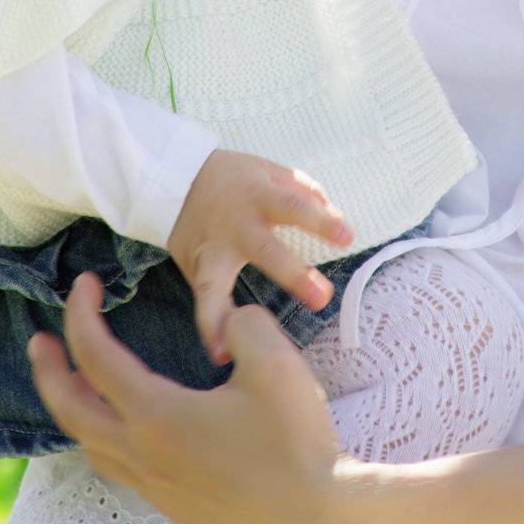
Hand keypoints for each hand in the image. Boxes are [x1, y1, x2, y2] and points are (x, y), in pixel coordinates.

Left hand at [28, 272, 371, 523]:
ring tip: (78, 387)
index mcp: (157, 416)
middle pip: (72, 412)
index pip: (97, 358)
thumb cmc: (295, 441)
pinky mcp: (181, 510)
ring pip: (94, 448)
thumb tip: (227, 323)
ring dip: (75, 411)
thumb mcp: (274, 362)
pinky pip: (124, 471)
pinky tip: (134, 432)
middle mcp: (145, 456)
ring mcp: (160, 489)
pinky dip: (109, 440)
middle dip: (49, 371)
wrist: (319, 520)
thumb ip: (241, 324)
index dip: (82, 315)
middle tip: (41, 342)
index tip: (84, 284)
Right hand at [167, 149, 354, 365]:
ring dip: (222, 318)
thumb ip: (304, 193)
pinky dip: (209, 326)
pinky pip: (202, 298)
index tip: (347, 237)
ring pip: (212, 284)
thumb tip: (335, 219)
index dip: (320, 220)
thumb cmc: (236, 178)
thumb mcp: (271, 171)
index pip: (293, 206)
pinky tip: (221, 352)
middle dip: (292, 275)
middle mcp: (234, 224)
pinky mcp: (189, 265)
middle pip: (264, 250)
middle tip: (322, 299)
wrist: (176, 178)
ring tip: (232, 349)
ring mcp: (208, 248)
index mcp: (259, 195)